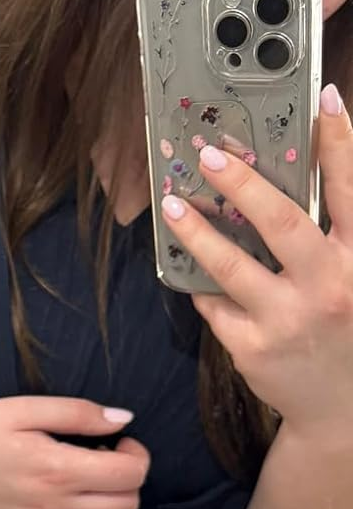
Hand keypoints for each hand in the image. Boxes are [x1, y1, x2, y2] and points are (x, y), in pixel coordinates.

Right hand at [0, 397, 149, 508]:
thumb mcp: (20, 409)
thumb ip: (76, 413)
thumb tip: (123, 419)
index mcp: (57, 469)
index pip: (131, 474)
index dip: (136, 454)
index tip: (117, 440)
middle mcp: (56, 507)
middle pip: (128, 504)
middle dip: (128, 478)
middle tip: (104, 458)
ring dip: (111, 504)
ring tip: (86, 481)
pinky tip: (65, 500)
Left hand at [161, 83, 352, 438]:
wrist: (340, 408)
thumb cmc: (346, 327)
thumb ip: (339, 231)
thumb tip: (307, 171)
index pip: (352, 190)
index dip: (340, 142)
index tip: (323, 100)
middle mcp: (330, 287)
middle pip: (281, 222)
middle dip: (242, 184)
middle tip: (211, 155)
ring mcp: (288, 320)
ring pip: (230, 265)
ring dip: (196, 230)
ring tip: (173, 205)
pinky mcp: (252, 349)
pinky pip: (214, 304)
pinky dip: (199, 281)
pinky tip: (185, 261)